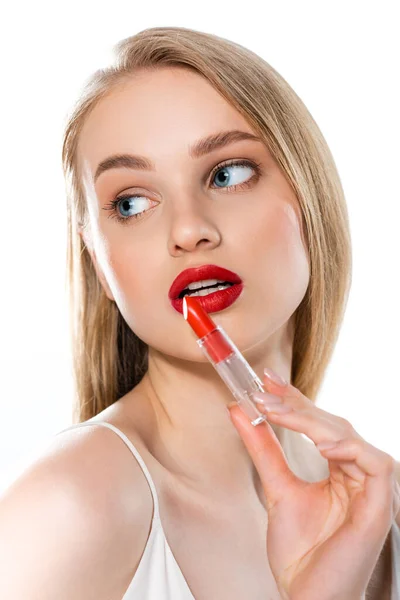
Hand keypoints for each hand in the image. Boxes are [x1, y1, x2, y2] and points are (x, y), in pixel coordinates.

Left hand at [227, 368, 399, 599]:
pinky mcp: (380, 506)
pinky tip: (319, 443)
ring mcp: (372, 490)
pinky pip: (375, 463)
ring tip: (277, 412)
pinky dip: (348, 448)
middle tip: (263, 390)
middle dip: (297, 404)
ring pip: (349, 436)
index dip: (295, 399)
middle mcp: (359, 475)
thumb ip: (262, 448)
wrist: (305, 598)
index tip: (265, 380)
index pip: (320, 424)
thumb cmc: (299, 552)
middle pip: (333, 424)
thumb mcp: (276, 487)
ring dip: (311, 420)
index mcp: (341, 471)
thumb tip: (239, 410)